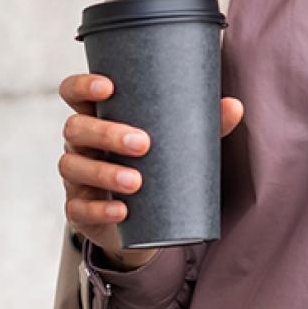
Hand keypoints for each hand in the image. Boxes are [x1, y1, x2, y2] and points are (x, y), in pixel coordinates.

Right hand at [57, 71, 244, 264]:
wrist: (146, 222)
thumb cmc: (157, 165)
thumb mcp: (177, 143)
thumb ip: (203, 124)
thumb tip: (234, 105)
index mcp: (99, 117)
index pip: (74, 93)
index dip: (82, 86)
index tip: (109, 87)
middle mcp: (80, 144)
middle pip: (76, 129)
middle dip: (106, 133)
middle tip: (143, 144)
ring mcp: (76, 177)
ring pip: (73, 167)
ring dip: (104, 173)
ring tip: (137, 182)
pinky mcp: (79, 209)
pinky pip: (78, 208)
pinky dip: (100, 209)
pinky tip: (122, 211)